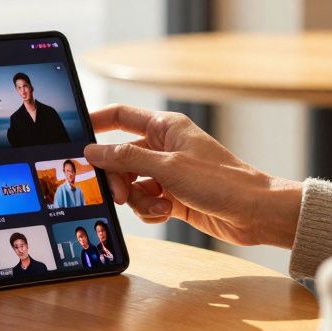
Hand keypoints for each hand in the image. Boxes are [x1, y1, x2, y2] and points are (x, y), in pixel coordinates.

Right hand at [83, 104, 302, 247]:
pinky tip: (167, 212)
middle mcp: (165, 148)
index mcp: (165, 128)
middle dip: (118, 179)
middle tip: (119, 195)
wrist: (255, 213)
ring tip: (159, 206)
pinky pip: (146, 202)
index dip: (96, 122)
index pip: (121, 116)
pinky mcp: (173, 197)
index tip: (76, 135)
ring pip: (132, 184)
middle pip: (121, 158)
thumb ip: (126, 158)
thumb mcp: (167, 168)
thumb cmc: (221, 182)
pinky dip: (151, 210)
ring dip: (139, 199)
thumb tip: (93, 150)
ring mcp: (168, 174)